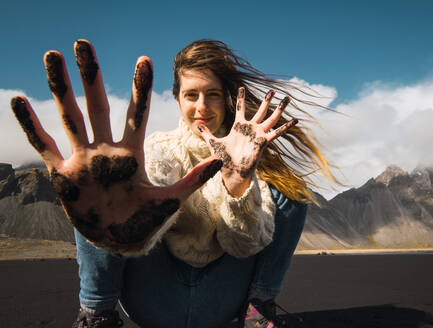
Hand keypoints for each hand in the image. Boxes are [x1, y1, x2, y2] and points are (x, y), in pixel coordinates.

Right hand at [10, 40, 221, 253]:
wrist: (119, 241)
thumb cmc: (144, 221)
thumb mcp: (170, 201)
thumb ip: (192, 180)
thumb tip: (220, 162)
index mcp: (131, 153)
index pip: (137, 114)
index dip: (140, 88)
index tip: (145, 60)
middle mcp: (105, 150)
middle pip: (97, 105)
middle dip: (91, 76)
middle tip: (84, 45)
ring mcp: (83, 160)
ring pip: (70, 117)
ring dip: (60, 88)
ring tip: (52, 57)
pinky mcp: (64, 175)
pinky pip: (46, 145)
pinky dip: (32, 125)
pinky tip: (20, 101)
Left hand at [198, 87, 296, 196]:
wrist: (232, 172)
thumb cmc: (224, 159)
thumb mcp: (213, 143)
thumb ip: (207, 133)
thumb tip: (197, 125)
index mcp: (239, 126)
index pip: (241, 108)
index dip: (242, 98)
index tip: (242, 86)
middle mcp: (251, 128)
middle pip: (261, 110)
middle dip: (267, 100)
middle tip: (273, 90)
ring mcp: (258, 134)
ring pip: (271, 118)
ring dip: (279, 109)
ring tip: (287, 99)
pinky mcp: (263, 141)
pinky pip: (276, 133)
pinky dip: (285, 127)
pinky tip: (294, 120)